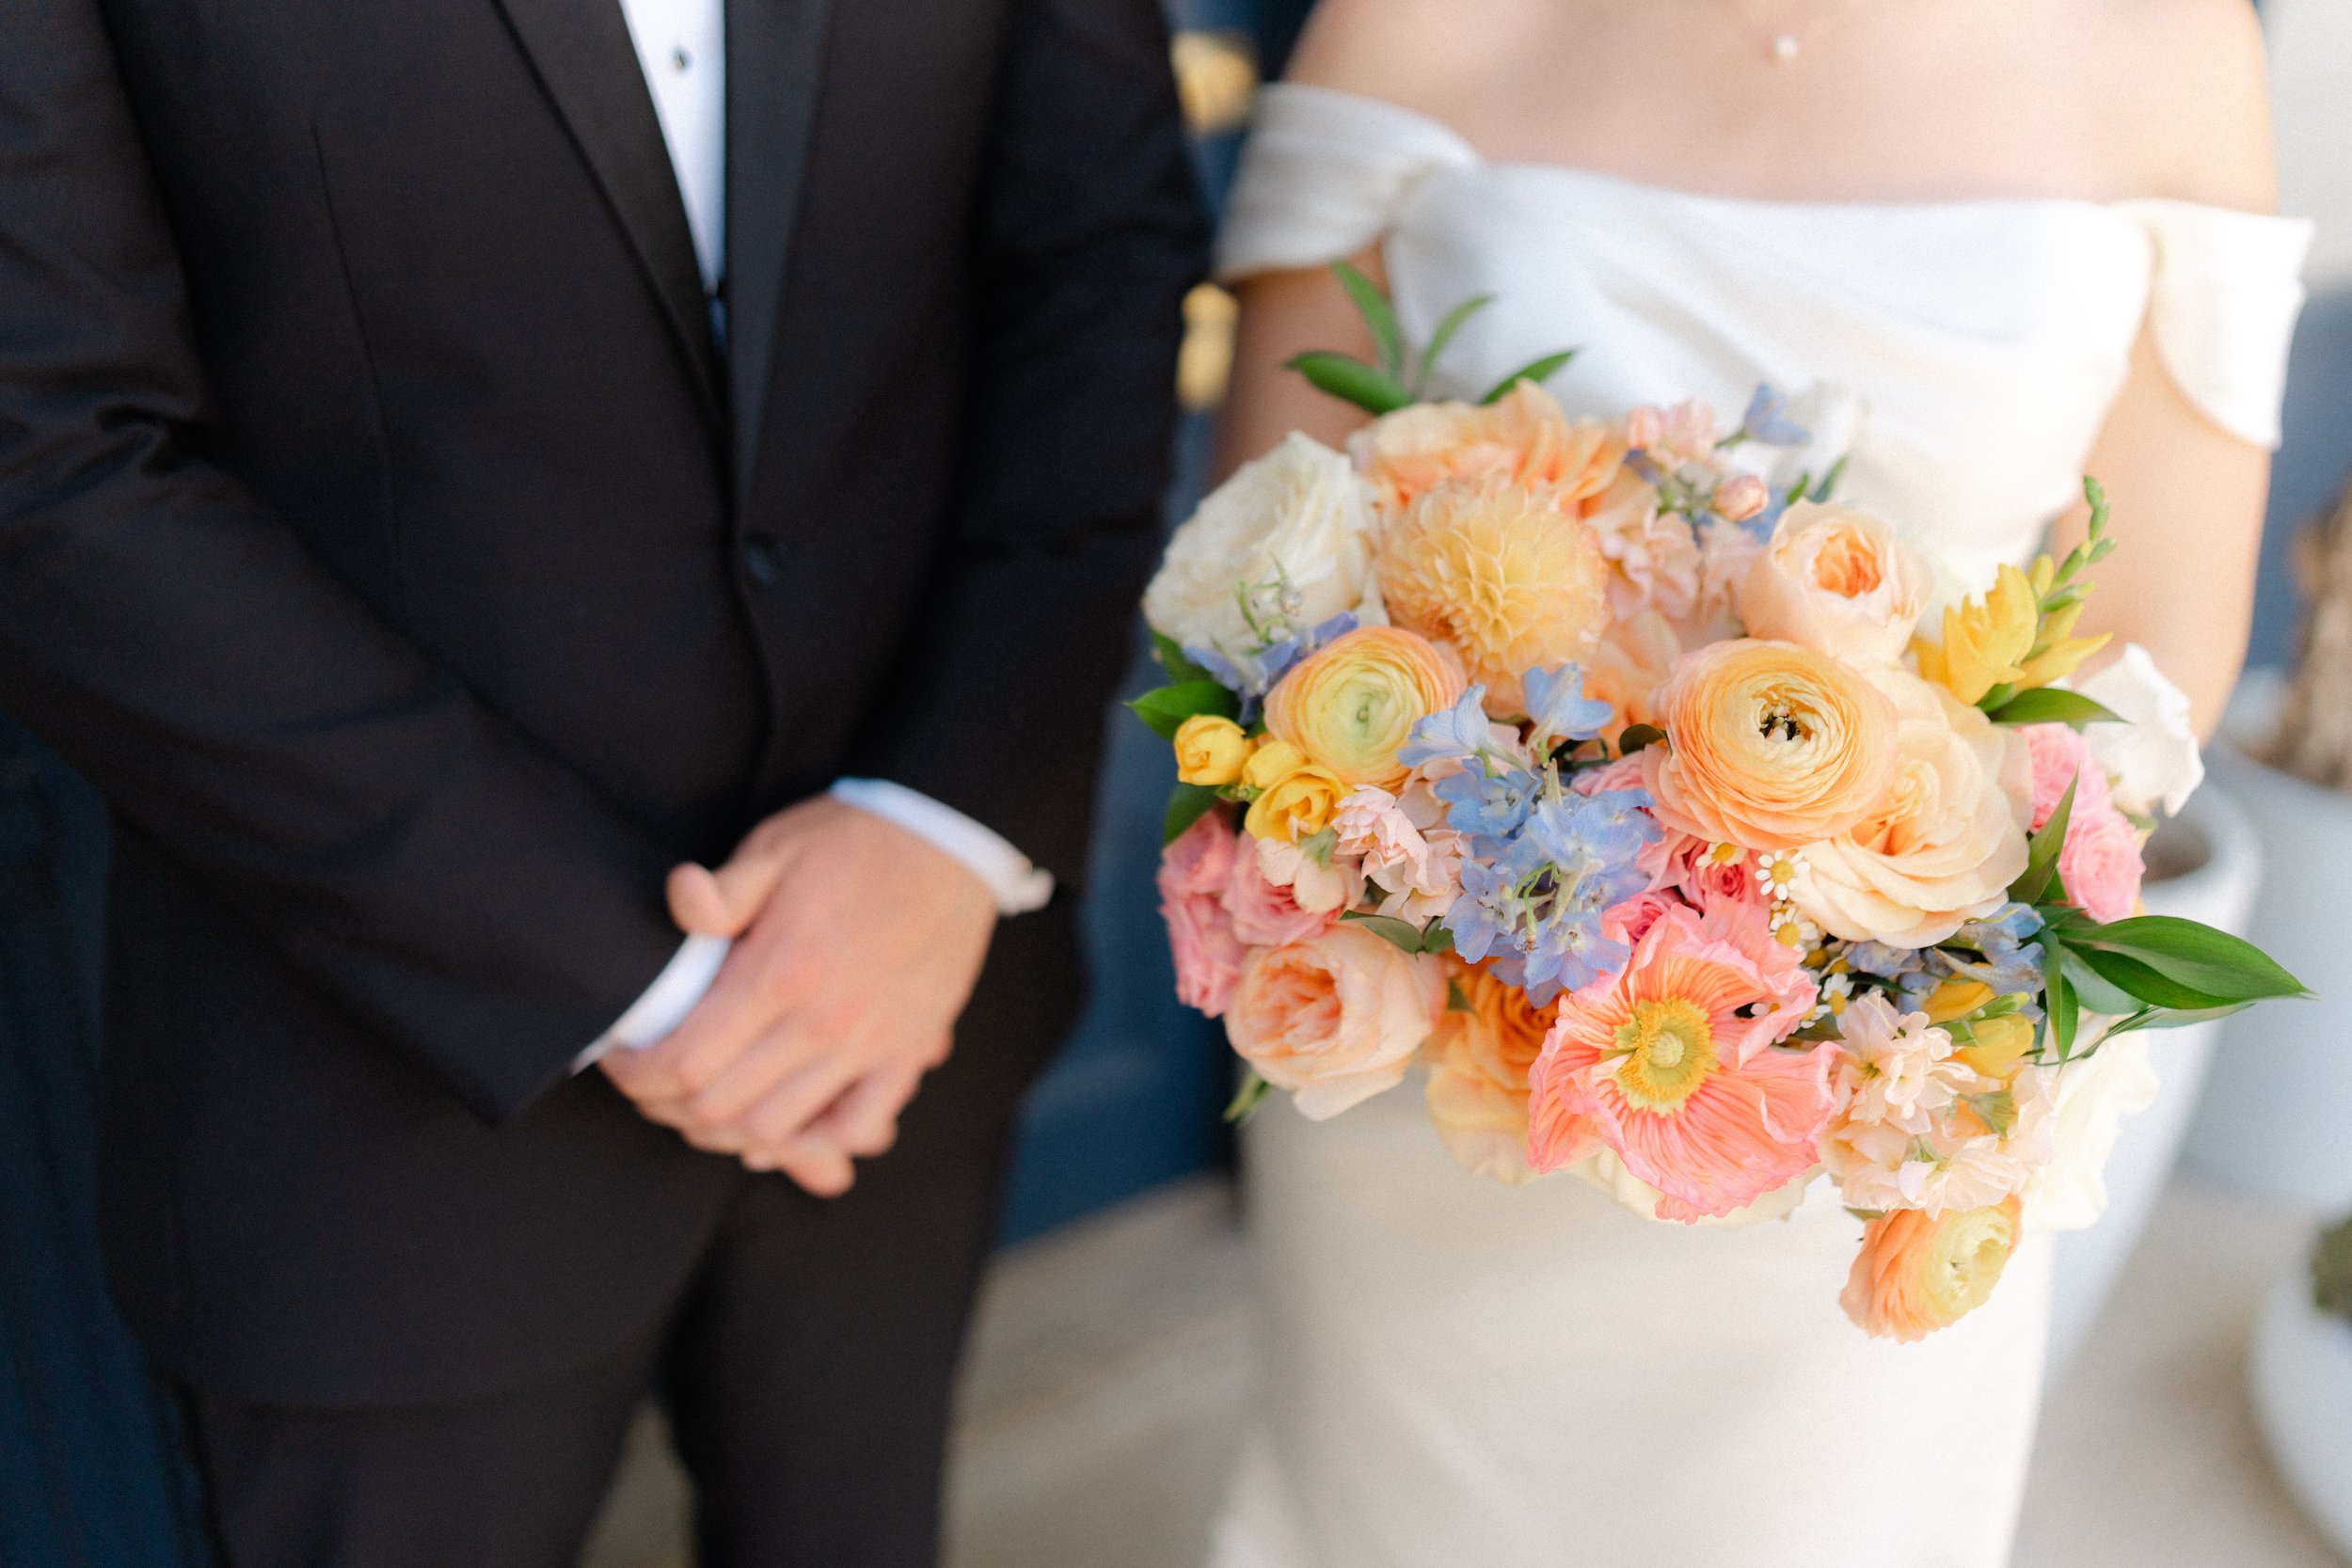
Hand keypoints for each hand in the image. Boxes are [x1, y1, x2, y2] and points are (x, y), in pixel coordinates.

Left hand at [600, 795, 996, 1194]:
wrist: (949, 842)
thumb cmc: (855, 841)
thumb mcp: (775, 847)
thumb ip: (722, 889)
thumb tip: (680, 899)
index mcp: (780, 971)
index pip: (686, 1059)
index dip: (638, 1075)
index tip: (621, 1062)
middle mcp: (823, 1022)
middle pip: (720, 1107)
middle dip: (666, 1107)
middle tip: (648, 1087)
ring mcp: (869, 1045)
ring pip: (777, 1130)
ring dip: (725, 1133)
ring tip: (700, 1109)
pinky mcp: (906, 1052)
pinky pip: (859, 1128)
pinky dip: (814, 1145)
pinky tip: (783, 1134)